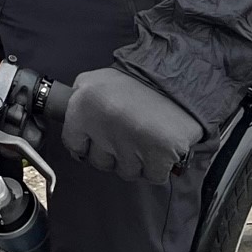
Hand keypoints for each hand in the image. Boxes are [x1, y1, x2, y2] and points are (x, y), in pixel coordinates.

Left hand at [62, 68, 202, 185]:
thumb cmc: (136, 80)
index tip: (97, 139)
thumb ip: (78, 99)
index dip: (87, 144)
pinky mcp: (158, 156)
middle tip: (128, 132)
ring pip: (127, 171)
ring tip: (146, 135)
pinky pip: (152, 176)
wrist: (178, 76)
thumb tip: (74, 130)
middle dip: (113, 153)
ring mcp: (130, 146)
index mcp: (82, 108)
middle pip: (100, 162)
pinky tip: (161, 145)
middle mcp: (102, 129)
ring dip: (137, 160)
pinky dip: (158, 166)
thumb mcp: (95, 80)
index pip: (73, 144)